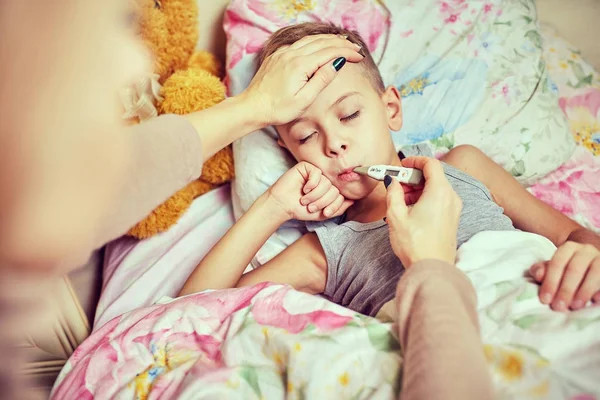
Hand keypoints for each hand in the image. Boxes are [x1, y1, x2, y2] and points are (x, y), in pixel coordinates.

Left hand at [243, 34, 363, 125]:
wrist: (252, 107)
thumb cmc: (278, 108)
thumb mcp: (304, 99)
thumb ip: (321, 79)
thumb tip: (337, 64)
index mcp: (300, 65)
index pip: (330, 52)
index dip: (347, 53)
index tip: (359, 57)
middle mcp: (291, 54)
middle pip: (322, 42)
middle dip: (341, 44)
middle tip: (356, 49)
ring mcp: (283, 53)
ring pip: (310, 40)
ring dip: (328, 40)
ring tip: (342, 43)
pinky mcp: (277, 56)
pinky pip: (299, 43)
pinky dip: (314, 42)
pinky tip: (319, 45)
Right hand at [267, 162, 353, 221]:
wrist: (283, 205)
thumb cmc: (301, 209)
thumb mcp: (323, 213)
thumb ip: (338, 208)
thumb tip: (353, 201)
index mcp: (329, 190)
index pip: (340, 195)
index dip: (334, 205)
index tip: (324, 213)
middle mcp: (324, 180)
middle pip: (334, 189)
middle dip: (323, 201)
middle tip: (311, 207)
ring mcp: (316, 173)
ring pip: (326, 182)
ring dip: (315, 194)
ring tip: (305, 199)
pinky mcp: (307, 166)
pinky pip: (317, 174)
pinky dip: (311, 184)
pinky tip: (304, 188)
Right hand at [385, 156, 461, 267]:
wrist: (432, 269)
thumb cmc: (415, 244)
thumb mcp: (396, 216)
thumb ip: (393, 193)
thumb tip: (391, 181)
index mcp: (439, 192)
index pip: (431, 164)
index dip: (415, 160)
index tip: (402, 165)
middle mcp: (451, 197)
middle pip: (434, 176)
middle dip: (413, 177)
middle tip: (396, 185)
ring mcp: (454, 208)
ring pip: (436, 188)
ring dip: (418, 189)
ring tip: (400, 200)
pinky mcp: (452, 219)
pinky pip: (440, 200)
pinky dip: (425, 198)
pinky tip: (411, 210)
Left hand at [529, 241, 599, 310]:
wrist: (591, 263)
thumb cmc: (567, 269)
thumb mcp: (553, 268)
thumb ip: (542, 270)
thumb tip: (538, 275)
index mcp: (568, 248)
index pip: (557, 264)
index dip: (550, 282)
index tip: (545, 300)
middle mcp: (586, 251)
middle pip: (574, 269)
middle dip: (565, 290)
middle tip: (559, 307)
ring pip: (594, 273)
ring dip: (584, 291)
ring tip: (575, 306)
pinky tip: (595, 300)